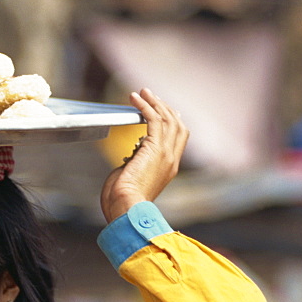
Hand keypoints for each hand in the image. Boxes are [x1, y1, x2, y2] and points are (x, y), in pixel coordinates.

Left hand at [100, 89, 188, 222]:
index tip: (161, 110)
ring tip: (142, 92)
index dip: (172, 121)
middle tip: (151, 96)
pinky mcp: (155, 149)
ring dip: (154, 103)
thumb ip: (134, 166)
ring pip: (167, 119)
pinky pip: (153, 120)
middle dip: (165, 107)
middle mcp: (171, 159)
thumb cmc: (122, 202)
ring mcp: (166, 154)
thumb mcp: (133, 180)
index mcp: (169, 168)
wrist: (126, 209)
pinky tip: (135, 99)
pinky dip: (145, 107)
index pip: (179, 138)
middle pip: (177, 125)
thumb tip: (129, 159)